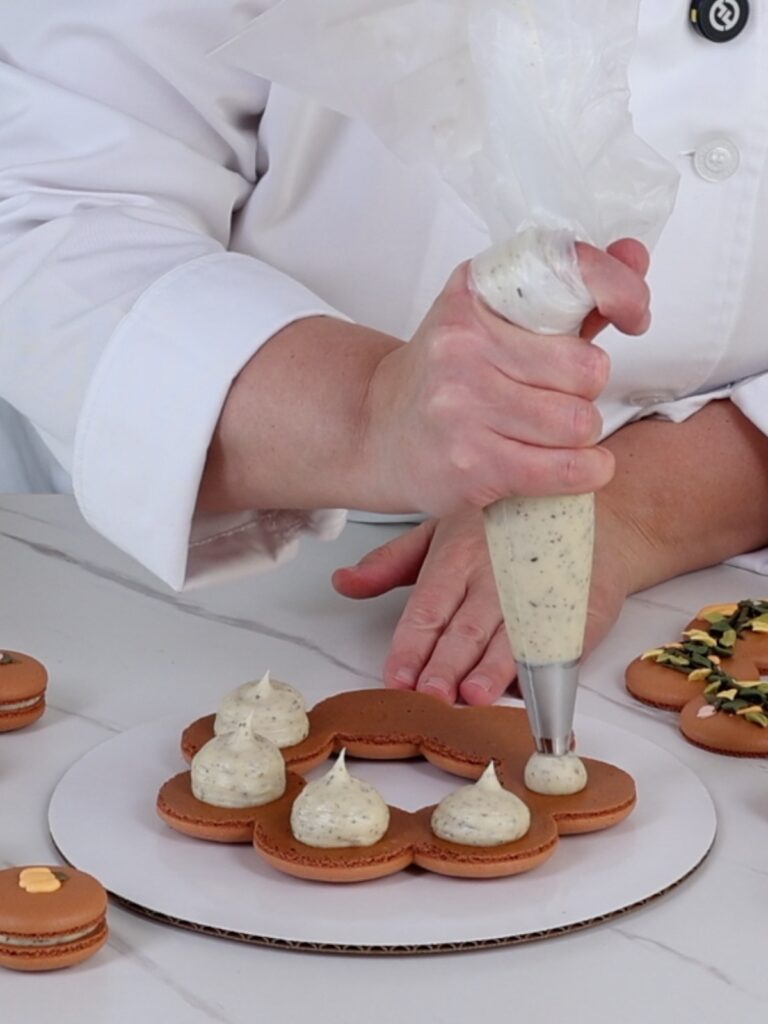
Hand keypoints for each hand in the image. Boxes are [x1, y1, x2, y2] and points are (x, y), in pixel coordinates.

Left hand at [333, 505, 634, 705]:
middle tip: (430, 695)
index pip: (428, 608)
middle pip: (465, 629)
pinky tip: (528, 691)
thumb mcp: (442, 530)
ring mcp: (537, 597)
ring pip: (508, 640)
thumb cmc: (510, 526)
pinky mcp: (575, 615)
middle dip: (446, 665)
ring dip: (490, 671)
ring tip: (473, 696)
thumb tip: (344, 583)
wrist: (594, 516)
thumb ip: (391, 563)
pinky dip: (542, 671)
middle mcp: (495, 577)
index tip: (396, 677)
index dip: (411, 646)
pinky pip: (556, 645)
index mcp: (457, 556)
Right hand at [361, 239, 649, 517]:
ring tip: (553, 434)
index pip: (574, 273)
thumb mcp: (495, 320)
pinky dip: (586, 472)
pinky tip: (578, 467)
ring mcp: (462, 405)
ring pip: (578, 422)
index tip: (633, 315)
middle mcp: (462, 344)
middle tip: (557, 395)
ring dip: (580, 435)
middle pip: (587, 369)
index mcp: (475, 294)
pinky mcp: (471, 462)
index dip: (621, 292)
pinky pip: (564, 469)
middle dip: (585, 389)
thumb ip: (567, 295)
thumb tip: (633, 257)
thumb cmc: (445, 374)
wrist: (377, 430)